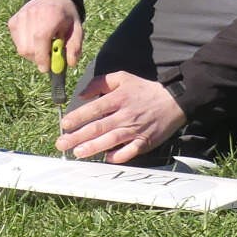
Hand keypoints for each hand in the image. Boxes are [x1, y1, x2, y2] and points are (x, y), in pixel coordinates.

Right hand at [8, 0, 83, 72]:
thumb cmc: (65, 15)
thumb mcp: (77, 28)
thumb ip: (75, 46)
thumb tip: (70, 63)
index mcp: (50, 14)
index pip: (40, 38)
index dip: (42, 57)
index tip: (46, 68)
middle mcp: (31, 14)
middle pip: (28, 48)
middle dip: (38, 58)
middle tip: (48, 57)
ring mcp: (20, 17)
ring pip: (21, 48)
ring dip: (32, 54)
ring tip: (43, 46)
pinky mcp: (13, 22)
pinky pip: (17, 43)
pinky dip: (26, 46)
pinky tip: (35, 40)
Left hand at [56, 73, 185, 162]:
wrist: (175, 100)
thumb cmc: (144, 89)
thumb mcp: (122, 78)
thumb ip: (100, 82)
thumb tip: (82, 94)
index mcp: (118, 98)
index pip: (94, 109)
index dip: (78, 117)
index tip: (64, 125)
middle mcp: (125, 114)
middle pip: (98, 127)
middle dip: (78, 136)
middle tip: (61, 144)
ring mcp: (136, 129)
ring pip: (111, 140)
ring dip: (93, 148)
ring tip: (77, 153)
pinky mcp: (146, 140)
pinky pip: (131, 151)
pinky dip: (119, 156)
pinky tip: (106, 158)